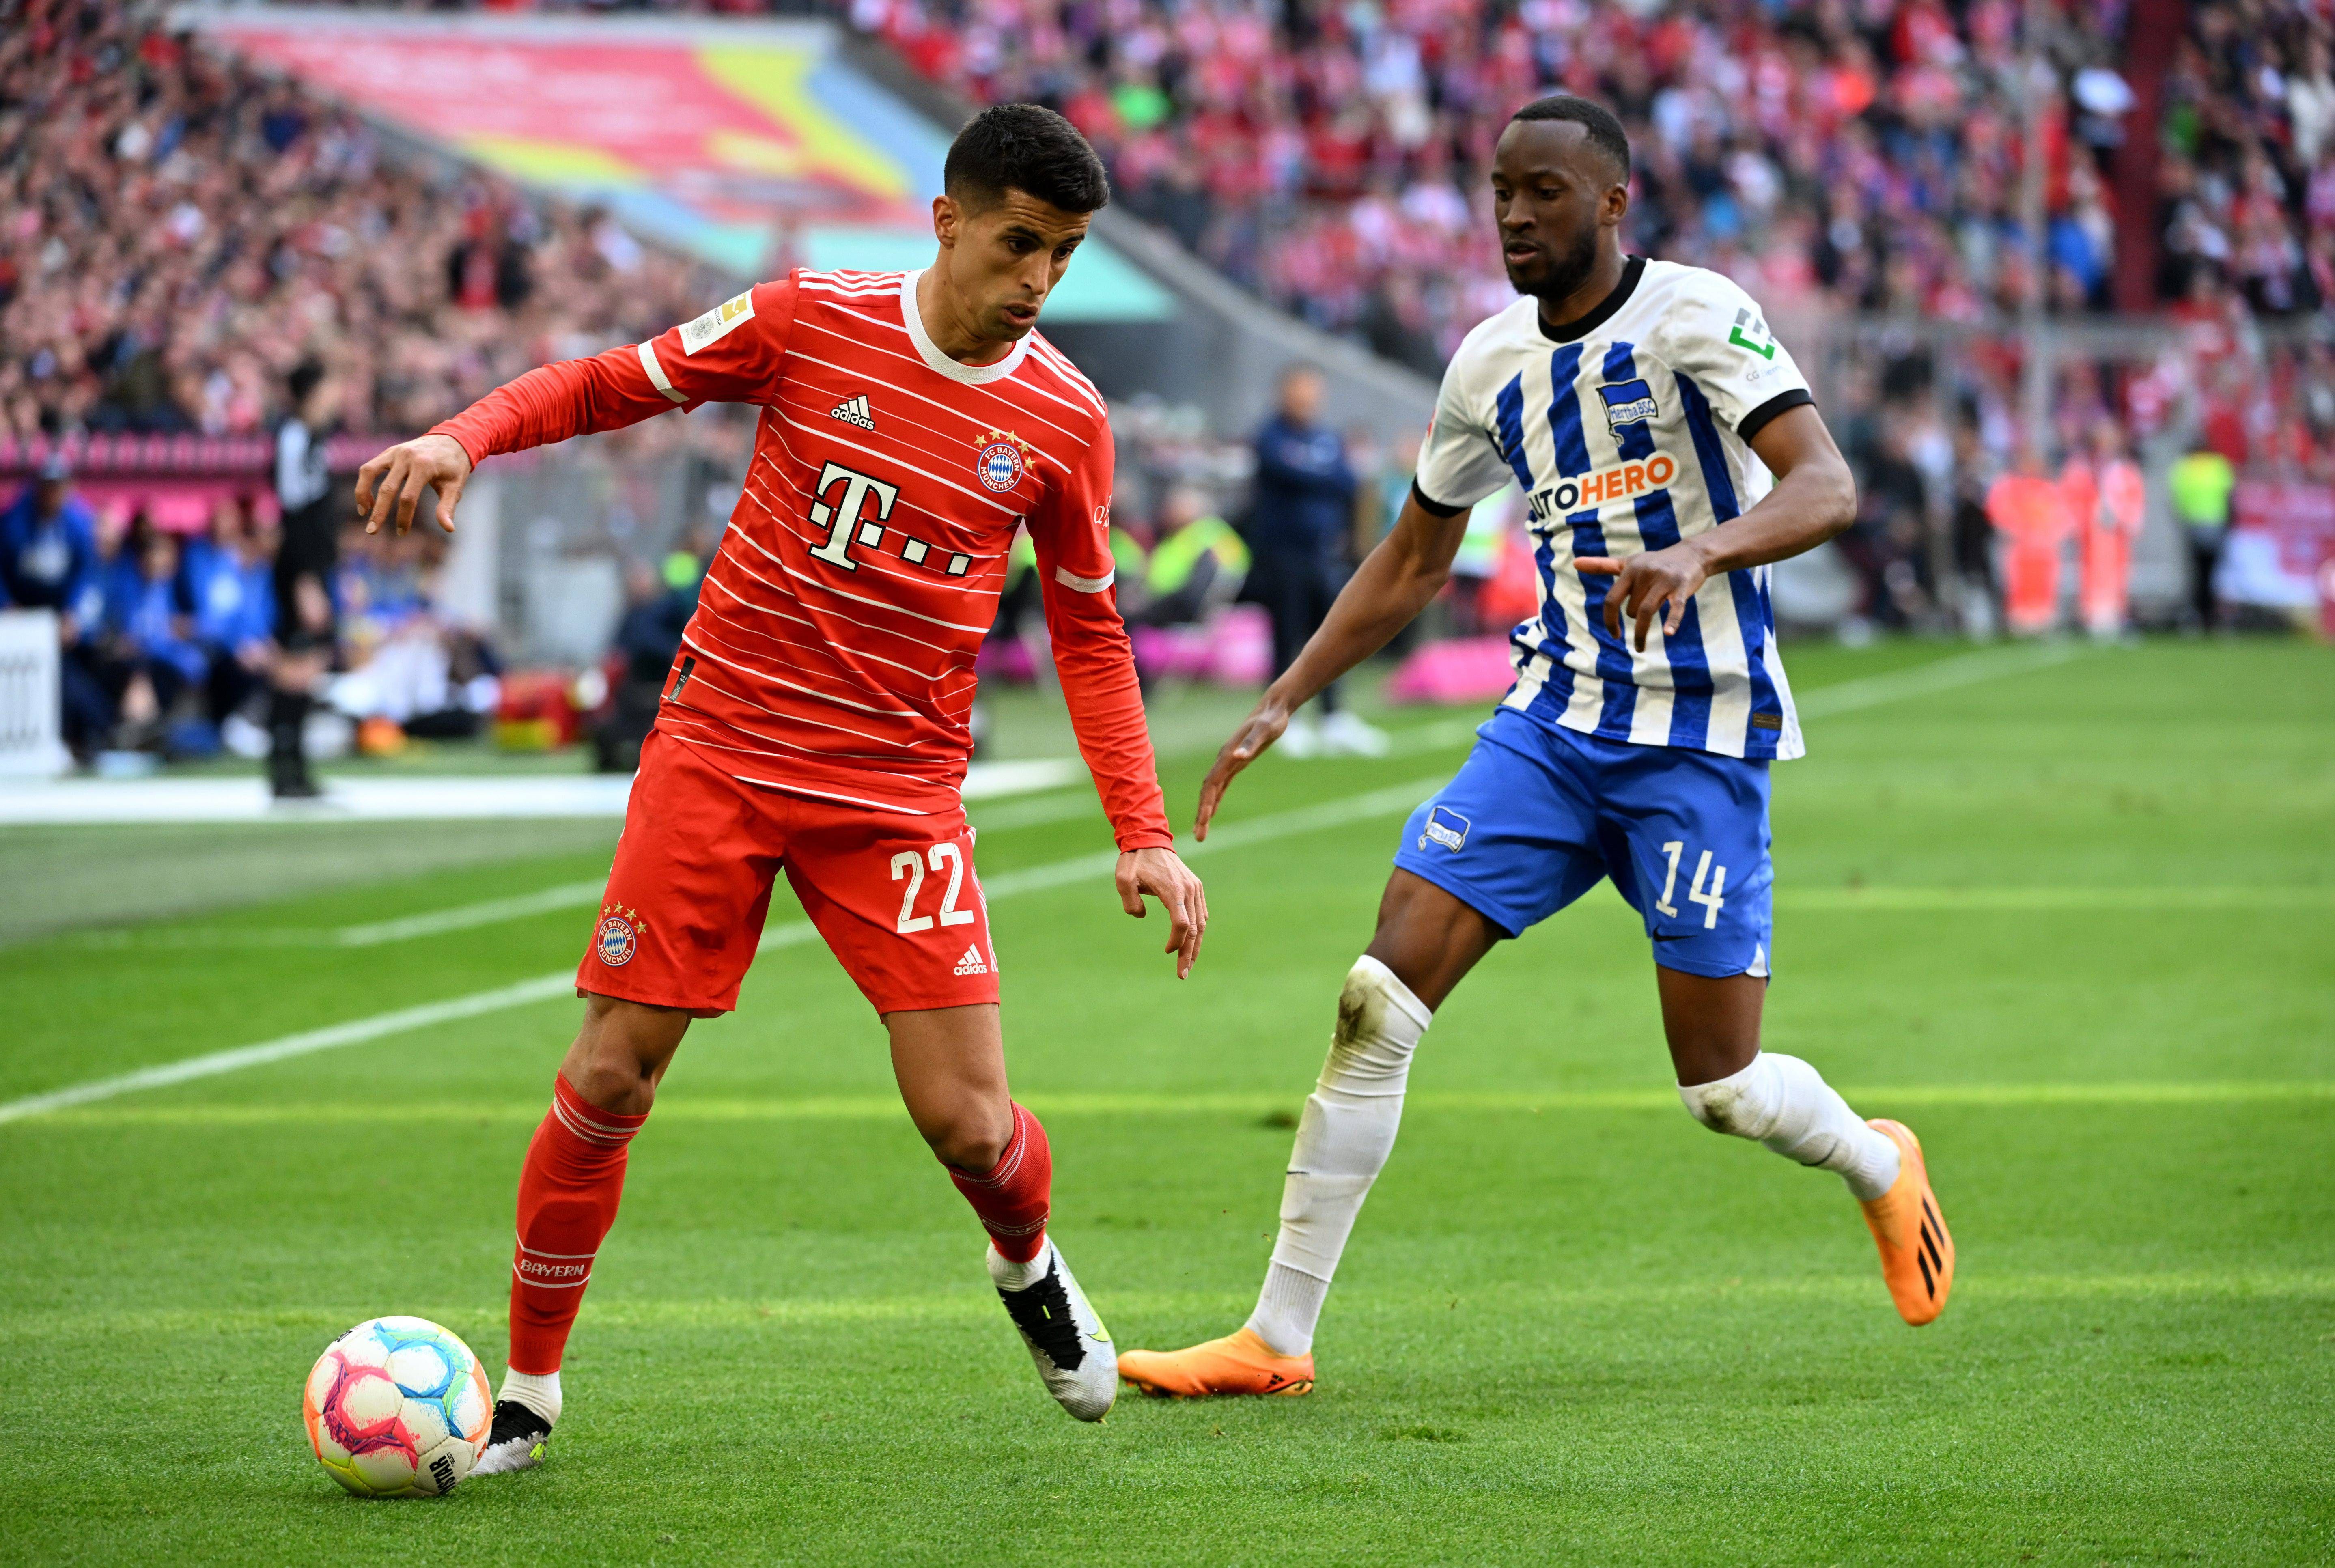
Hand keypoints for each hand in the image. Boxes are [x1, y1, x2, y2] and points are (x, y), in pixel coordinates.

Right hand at [354, 432, 471, 536]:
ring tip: (363, 513)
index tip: (402, 532)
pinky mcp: (389, 451)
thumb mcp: (455, 486)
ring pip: (369, 472)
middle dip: (379, 512)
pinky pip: (370, 467)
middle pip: (387, 488)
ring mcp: (395, 452)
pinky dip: (364, 482)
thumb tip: (448, 529)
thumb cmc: (454, 467)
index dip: (403, 517)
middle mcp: (407, 457)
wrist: (452, 439)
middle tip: (372, 531)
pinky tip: (368, 500)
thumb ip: (447, 507)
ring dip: (362, 494)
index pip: (408, 497)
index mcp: (424, 466)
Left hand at [1114, 845, 1208, 978]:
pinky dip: (1198, 930)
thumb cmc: (1134, 861)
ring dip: (1196, 945)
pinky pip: (1201, 913)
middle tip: (1183, 974)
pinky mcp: (1195, 887)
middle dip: (1189, 953)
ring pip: (1201, 923)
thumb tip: (1141, 916)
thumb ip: (1130, 903)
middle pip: (1195, 928)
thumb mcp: (1124, 881)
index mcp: (1173, 890)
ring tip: (1189, 964)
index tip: (1167, 952)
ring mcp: (1195, 888)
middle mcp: (1189, 889)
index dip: (1176, 943)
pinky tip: (1192, 943)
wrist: (1148, 839)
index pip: (1182, 924)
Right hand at [1194, 697, 1289, 840]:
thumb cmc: (1272, 719)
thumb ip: (1251, 743)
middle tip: (1199, 837)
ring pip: (1212, 791)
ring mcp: (1229, 762)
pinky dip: (1214, 800)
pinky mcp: (1236, 763)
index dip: (1205, 804)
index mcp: (1227, 756)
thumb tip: (1239, 757)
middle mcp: (1224, 760)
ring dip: (1205, 811)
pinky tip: (1211, 813)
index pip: (1211, 785)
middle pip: (1208, 792)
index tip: (1202, 822)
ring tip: (1201, 832)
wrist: (1273, 709)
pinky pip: (1221, 786)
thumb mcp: (1265, 730)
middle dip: (1202, 814)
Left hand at [1576, 540, 1711, 651]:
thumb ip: (1601, 566)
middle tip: (1642, 618)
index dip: (1609, 620)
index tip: (1614, 635)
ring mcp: (1664, 580)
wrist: (1692, 554)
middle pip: (1632, 609)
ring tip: (1639, 647)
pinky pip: (1676, 607)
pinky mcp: (1682, 587)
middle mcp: (1645, 574)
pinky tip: (1668, 634)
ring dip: (1641, 632)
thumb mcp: (1628, 562)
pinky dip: (1672, 621)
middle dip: (1634, 619)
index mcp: (1630, 570)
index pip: (1611, 599)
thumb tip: (1574, 563)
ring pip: (1646, 611)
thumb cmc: (1655, 562)